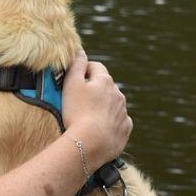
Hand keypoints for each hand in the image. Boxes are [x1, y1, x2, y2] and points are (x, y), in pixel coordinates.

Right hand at [61, 49, 131, 168]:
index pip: (95, 67)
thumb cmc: (77, 113)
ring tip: (86, 117)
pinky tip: (98, 128)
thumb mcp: (71, 85)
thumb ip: (76, 65)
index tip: (72, 79)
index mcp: (105, 80)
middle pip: (105, 85)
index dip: (82, 70)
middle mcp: (118, 94)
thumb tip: (80, 51)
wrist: (91, 143)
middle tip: (76, 100)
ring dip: (102, 106)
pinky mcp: (125, 128)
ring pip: (112, 103)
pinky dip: (109, 122)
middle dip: (93, 89)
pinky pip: (118, 121)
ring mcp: (123, 112)